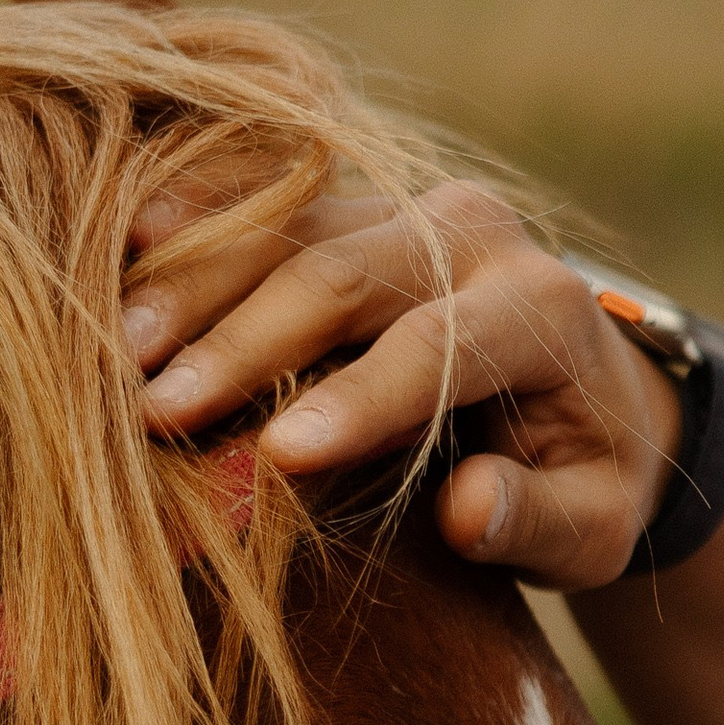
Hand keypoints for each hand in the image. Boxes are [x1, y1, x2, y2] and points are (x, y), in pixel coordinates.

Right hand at [128, 177, 684, 586]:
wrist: (603, 391)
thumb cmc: (590, 478)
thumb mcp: (594, 525)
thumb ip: (539, 520)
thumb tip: (469, 507)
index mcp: (542, 311)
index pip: (438, 348)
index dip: (358, 399)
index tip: (276, 455)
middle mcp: (476, 236)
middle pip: (346, 274)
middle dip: (246, 341)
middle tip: (156, 407)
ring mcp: (414, 206)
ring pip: (295, 226)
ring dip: (201, 285)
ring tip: (120, 347)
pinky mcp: (365, 201)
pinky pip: (274, 198)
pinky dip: (202, 219)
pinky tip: (128, 244)